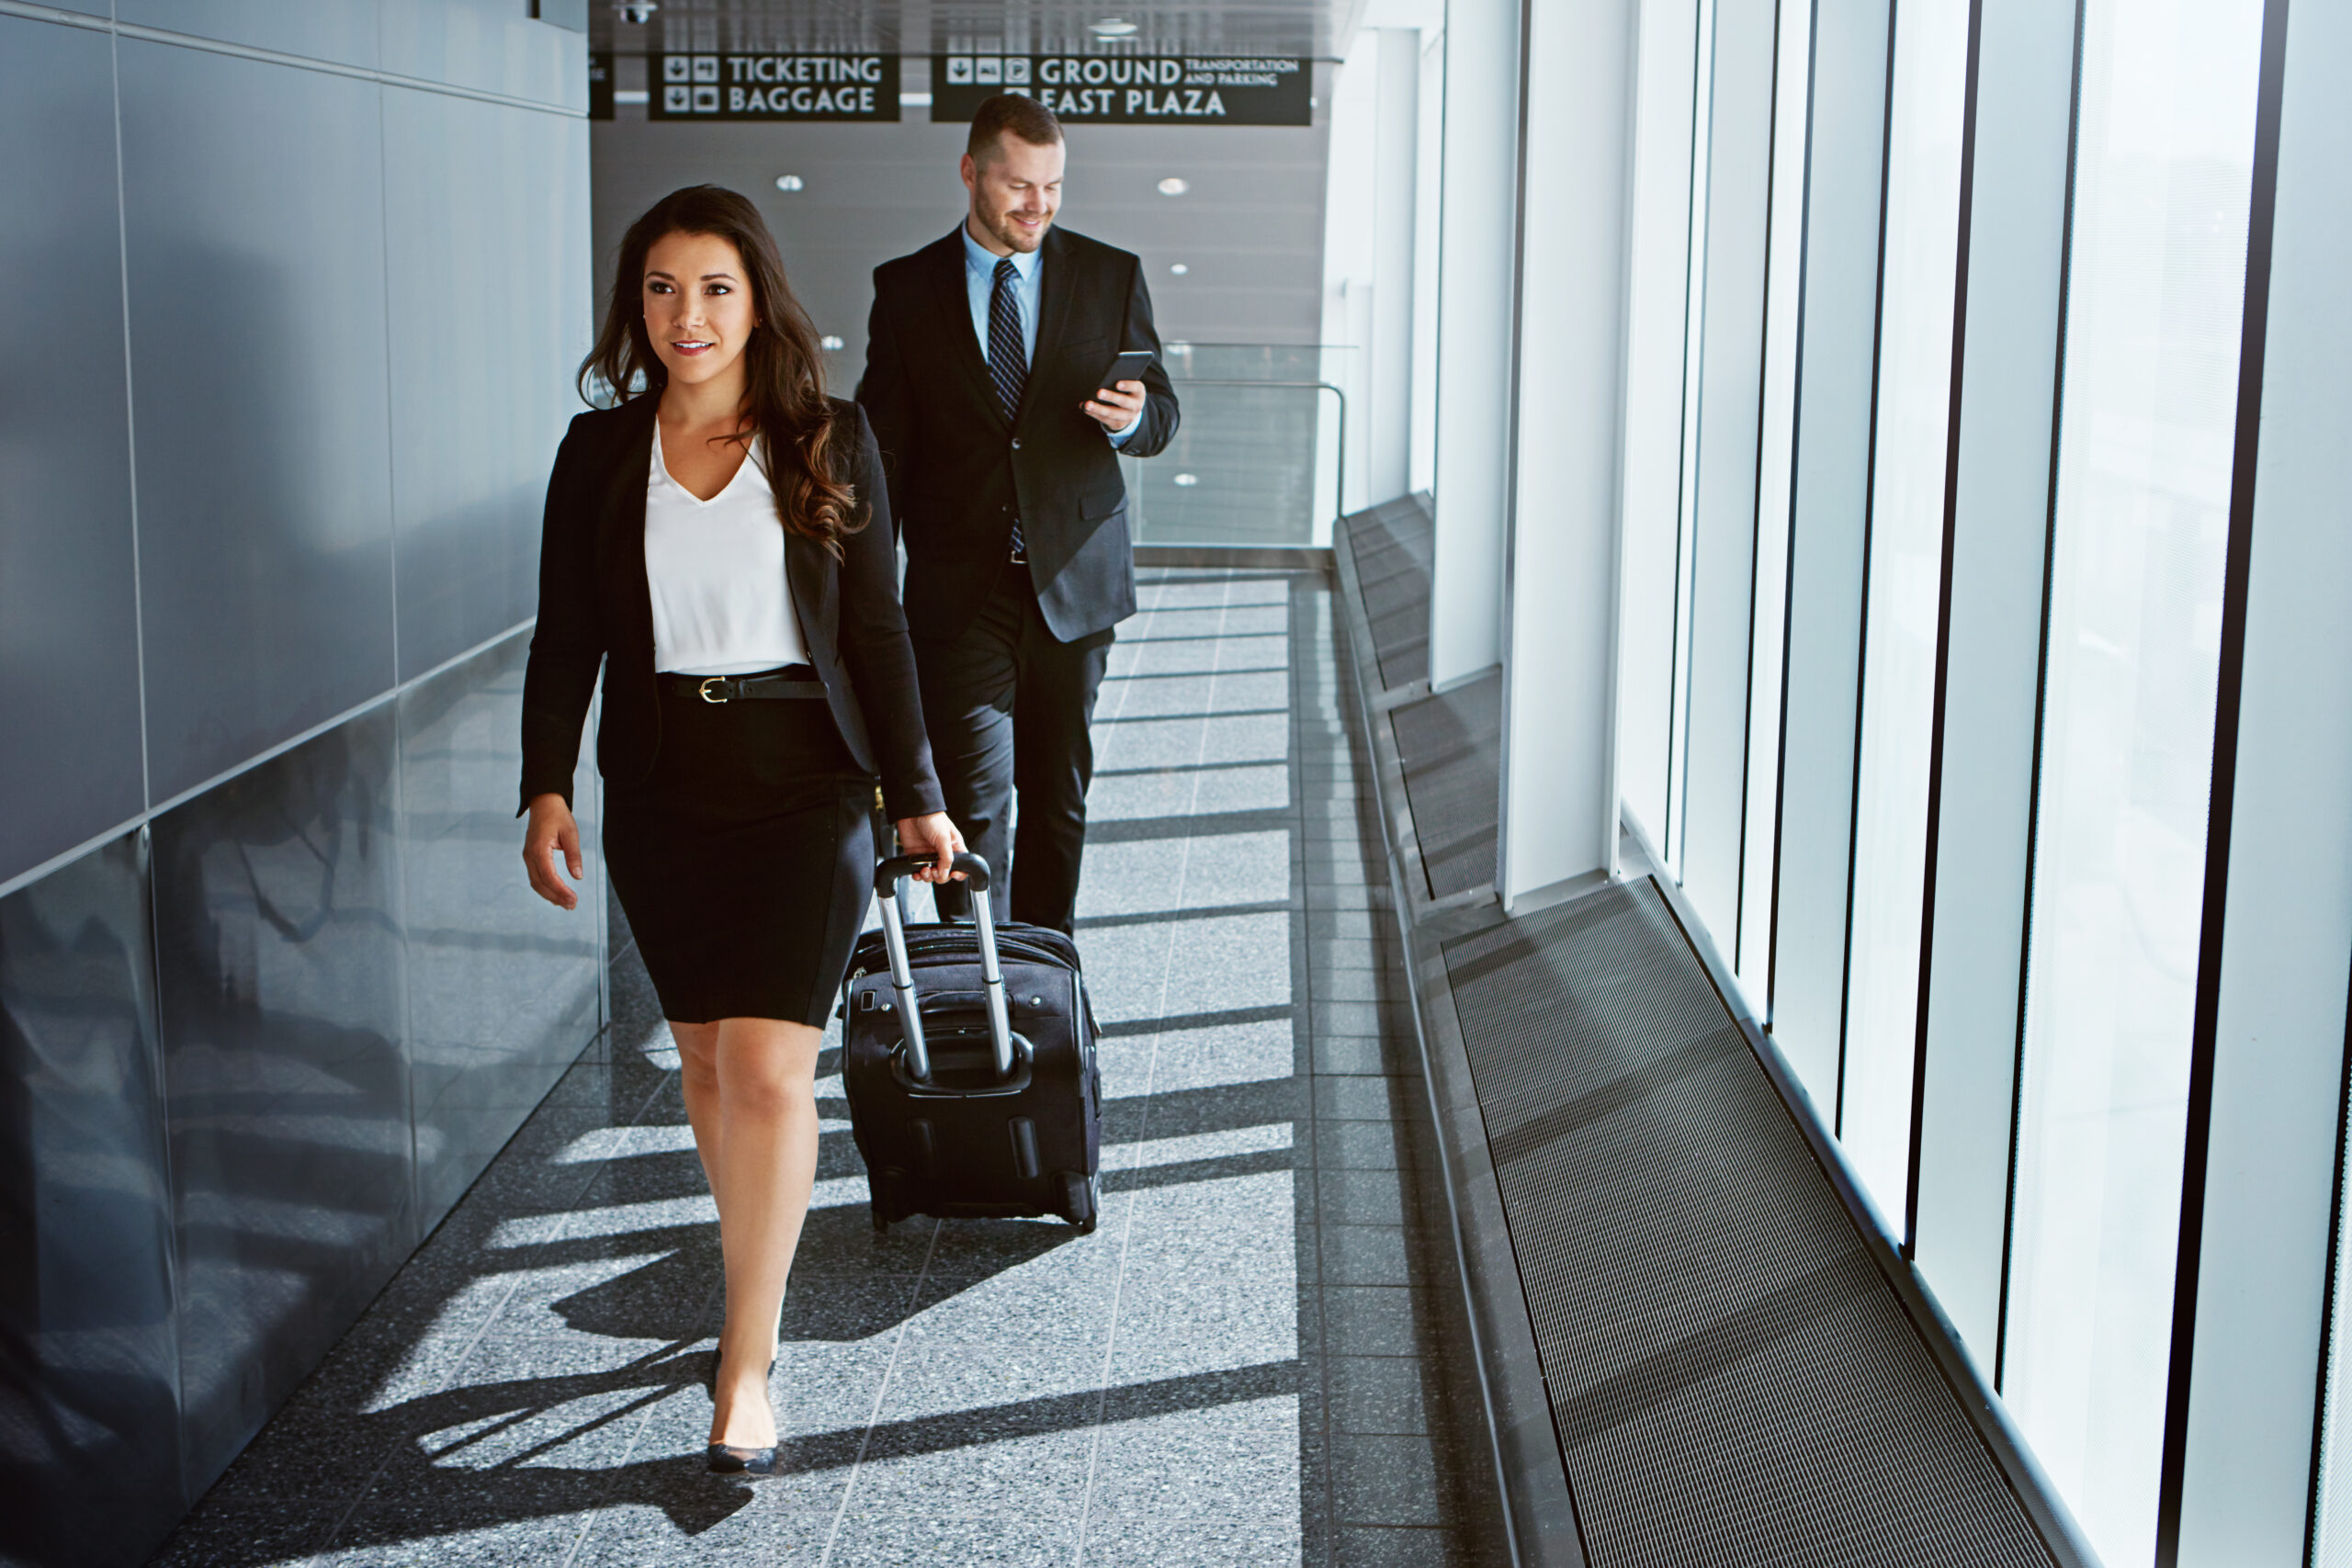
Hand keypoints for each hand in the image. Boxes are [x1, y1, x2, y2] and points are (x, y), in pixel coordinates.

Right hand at [522, 793, 582, 909]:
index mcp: (539, 849)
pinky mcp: (530, 857)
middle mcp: (530, 855)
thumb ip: (574, 855)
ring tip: (566, 904)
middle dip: (556, 897)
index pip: (549, 876)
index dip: (561, 890)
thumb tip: (578, 876)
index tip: (574, 899)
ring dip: (550, 895)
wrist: (544, 803)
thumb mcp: (571, 833)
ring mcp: (528, 856)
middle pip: (540, 883)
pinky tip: (556, 894)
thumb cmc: (558, 816)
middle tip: (572, 905)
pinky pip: (535, 877)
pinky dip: (545, 888)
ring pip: (536, 883)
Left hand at [895, 813, 967, 883]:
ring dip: (928, 877)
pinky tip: (916, 873)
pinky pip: (918, 872)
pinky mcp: (917, 857)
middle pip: (945, 874)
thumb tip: (945, 875)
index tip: (952, 874)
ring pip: (931, 875)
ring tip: (924, 870)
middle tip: (934, 869)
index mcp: (954, 848)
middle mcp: (942, 854)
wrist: (913, 811)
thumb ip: (946, 858)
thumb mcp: (943, 838)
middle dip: (939, 876)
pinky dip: (918, 876)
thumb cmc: (932, 819)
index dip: (958, 873)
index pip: (961, 866)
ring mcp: (929, 856)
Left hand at [1083, 378, 1143, 433]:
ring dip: (1098, 408)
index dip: (1128, 385)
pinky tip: (1085, 408)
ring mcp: (1128, 417)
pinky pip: (1104, 419)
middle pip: (1123, 402)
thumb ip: (1119, 382)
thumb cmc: (1126, 392)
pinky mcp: (1118, 424)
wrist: (1131, 411)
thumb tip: (1103, 379)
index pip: (1136, 387)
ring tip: (1087, 404)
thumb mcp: (1128, 387)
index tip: (1117, 384)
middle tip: (1098, 392)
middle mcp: (1136, 406)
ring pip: (1112, 413)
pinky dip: (1093, 413)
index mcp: (1139, 393)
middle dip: (1110, 397)